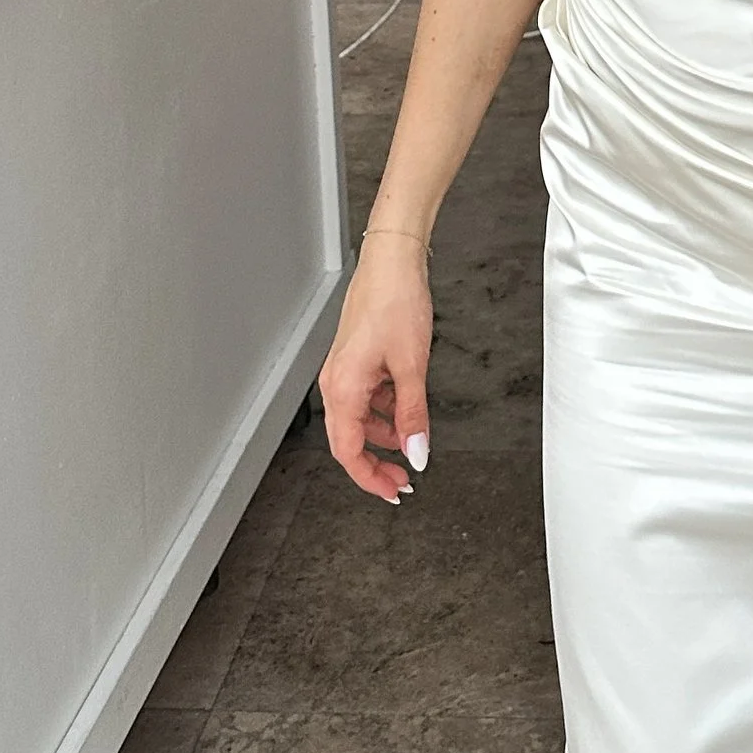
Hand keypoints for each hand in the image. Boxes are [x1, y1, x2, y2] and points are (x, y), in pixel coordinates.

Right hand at [319, 225, 435, 502]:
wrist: (392, 261)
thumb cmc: (395, 301)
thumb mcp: (412, 366)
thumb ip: (413, 415)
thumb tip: (416, 452)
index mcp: (343, 389)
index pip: (348, 452)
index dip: (369, 478)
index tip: (392, 491)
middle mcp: (337, 382)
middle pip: (350, 440)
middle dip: (377, 462)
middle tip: (403, 478)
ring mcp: (345, 370)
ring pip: (360, 419)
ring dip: (384, 434)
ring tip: (412, 440)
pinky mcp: (356, 359)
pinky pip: (366, 398)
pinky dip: (385, 410)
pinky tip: (406, 408)